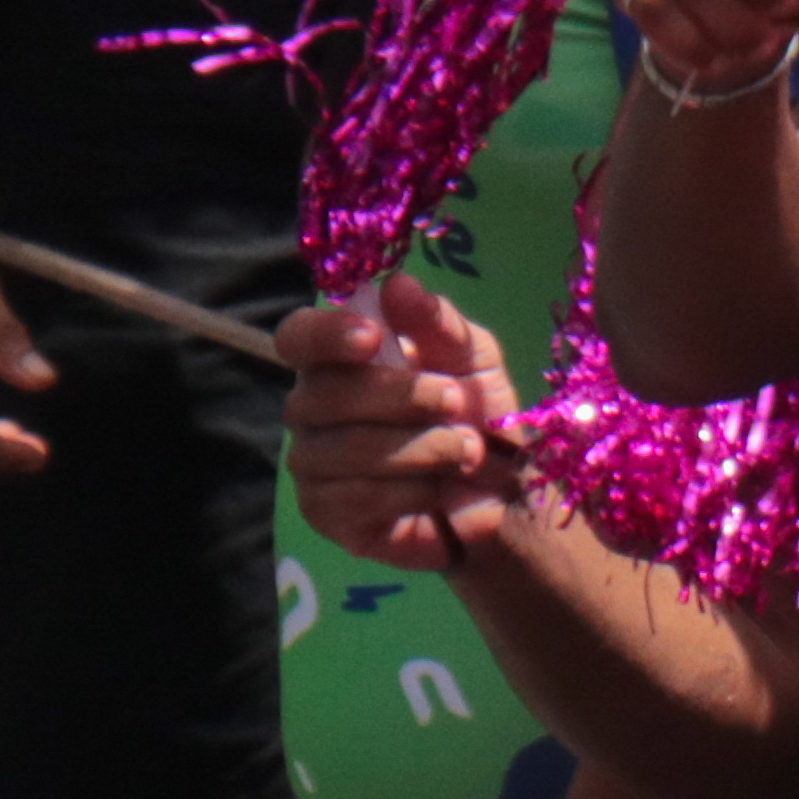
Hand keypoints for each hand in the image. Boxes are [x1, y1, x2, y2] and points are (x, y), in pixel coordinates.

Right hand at [286, 274, 525, 573]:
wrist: (502, 493)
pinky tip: (443, 489)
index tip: (371, 336)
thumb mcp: (473, 360)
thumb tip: (397, 284)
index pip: (297, 337)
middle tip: (456, 402)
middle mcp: (311, 410)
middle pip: (325, 394)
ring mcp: (312, 464)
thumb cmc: (476, 413)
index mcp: (338, 362)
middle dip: (402, 396)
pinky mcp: (325, 514)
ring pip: (347, 448)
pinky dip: (413, 491)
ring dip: (421, 447)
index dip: (325, 335)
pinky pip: (356, 498)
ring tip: (469, 450)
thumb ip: (437, 323)